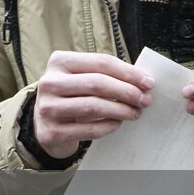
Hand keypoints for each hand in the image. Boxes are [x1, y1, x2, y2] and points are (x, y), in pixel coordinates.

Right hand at [32, 51, 154, 158]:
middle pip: (97, 83)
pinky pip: (89, 129)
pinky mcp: (52, 132)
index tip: (149, 82)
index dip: (128, 72)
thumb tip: (143, 81)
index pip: (100, 62)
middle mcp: (49, 83)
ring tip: (135, 112)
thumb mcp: (82, 77)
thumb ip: (106, 74)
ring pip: (94, 106)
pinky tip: (118, 123)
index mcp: (59, 62)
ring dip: (121, 110)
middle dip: (127, 91)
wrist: (44, 122)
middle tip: (145, 100)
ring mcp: (48, 108)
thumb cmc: (71, 95)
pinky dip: (109, 126)